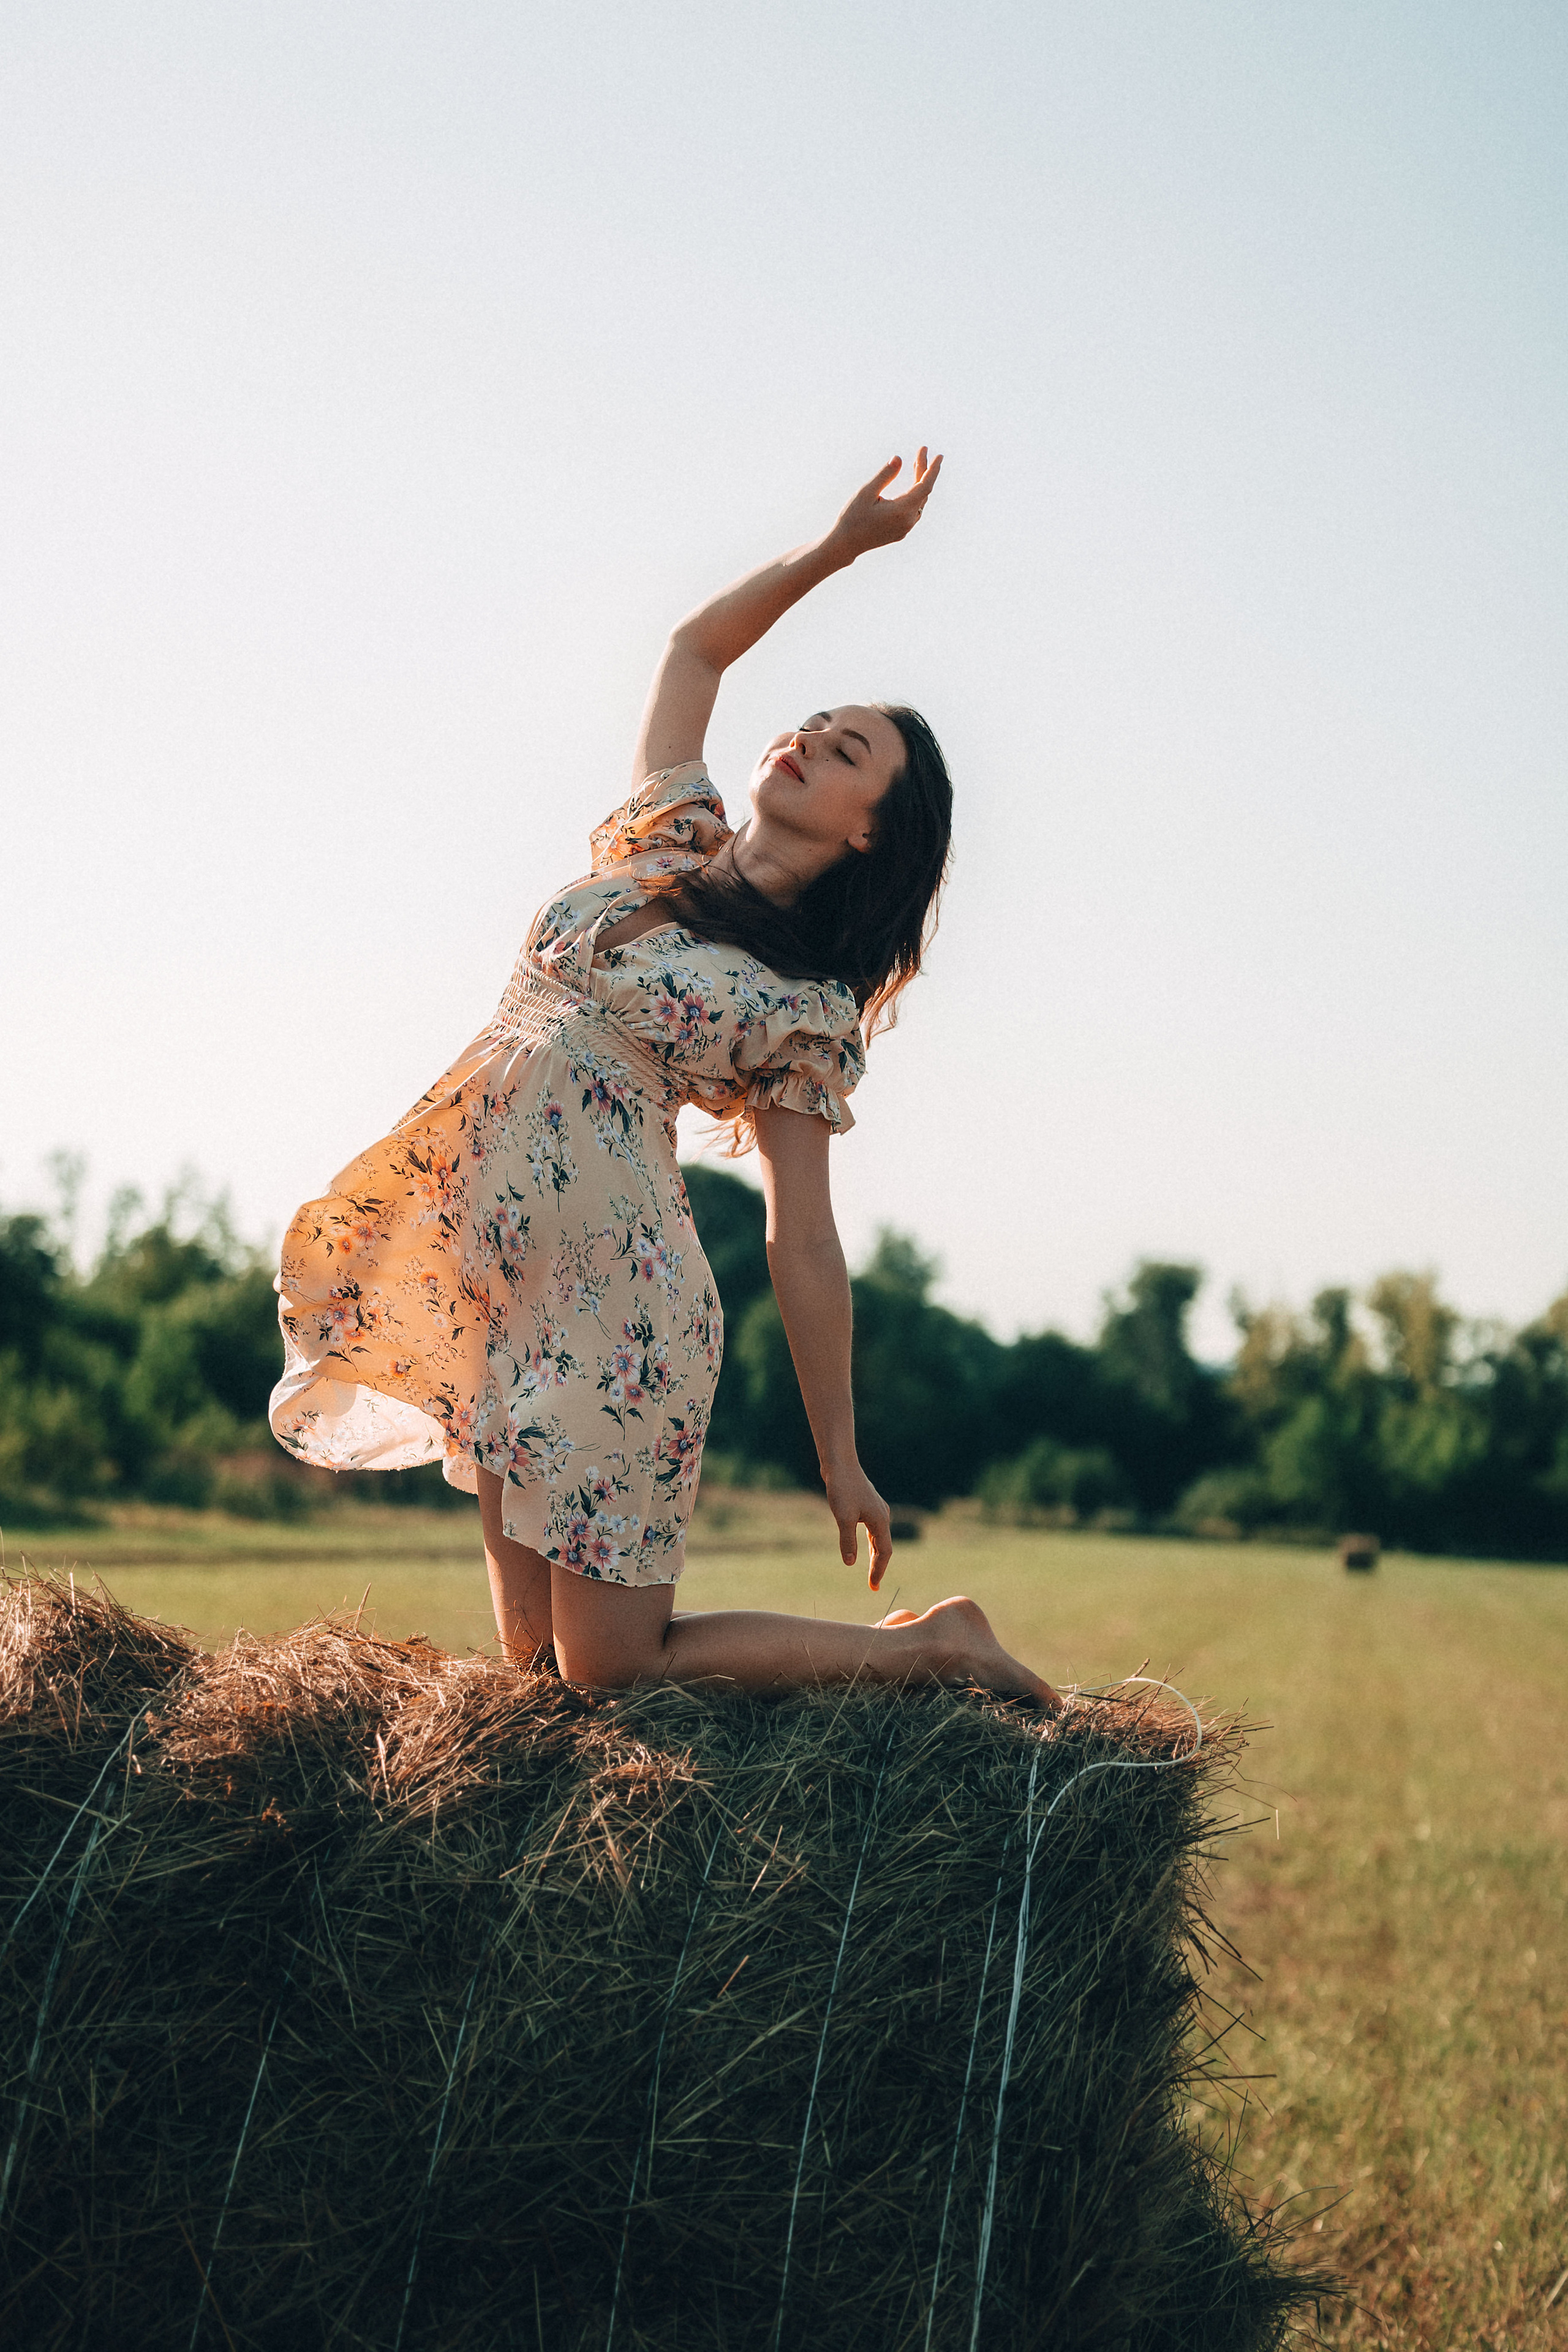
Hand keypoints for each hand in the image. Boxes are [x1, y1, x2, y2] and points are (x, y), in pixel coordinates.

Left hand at [823, 1461, 893, 1589]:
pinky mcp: (867, 1505)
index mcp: (880, 1521)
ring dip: (875, 1555)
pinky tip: (866, 1546)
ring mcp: (876, 1510)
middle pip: (884, 1547)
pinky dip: (871, 1542)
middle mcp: (882, 1515)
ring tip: (872, 1571)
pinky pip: (873, 1530)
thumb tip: (850, 1563)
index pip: (884, 1552)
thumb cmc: (842, 1488)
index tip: (873, 1587)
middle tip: (873, 1585)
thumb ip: (847, 1541)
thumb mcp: (843, 1517)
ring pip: (879, 1538)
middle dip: (878, 1566)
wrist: (841, 1463)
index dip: (879, 1570)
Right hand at [828, 448, 943, 560]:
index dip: (932, 469)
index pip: (925, 486)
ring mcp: (906, 528)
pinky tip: (911, 486)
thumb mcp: (866, 493)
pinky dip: (915, 495)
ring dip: (920, 482)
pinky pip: (914, 510)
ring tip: (917, 463)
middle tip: (922, 451)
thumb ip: (884, 475)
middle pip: (923, 491)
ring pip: (920, 501)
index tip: (939, 455)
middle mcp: (908, 521)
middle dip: (924, 470)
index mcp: (902, 511)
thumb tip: (898, 458)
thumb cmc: (852, 518)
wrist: (845, 545)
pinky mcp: (901, 531)